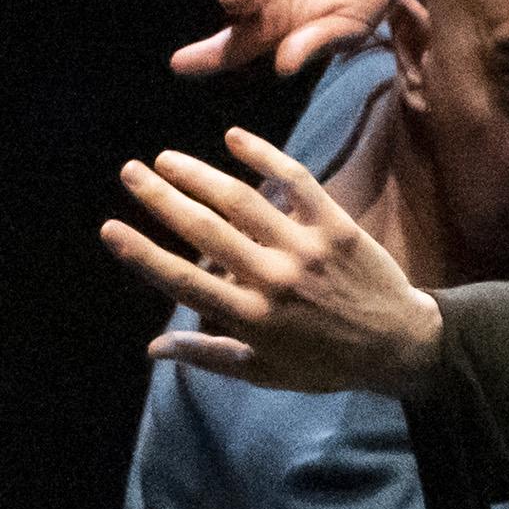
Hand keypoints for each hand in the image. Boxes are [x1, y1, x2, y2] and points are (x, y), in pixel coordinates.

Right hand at [101, 126, 446, 394]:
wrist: (398, 345)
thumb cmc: (325, 364)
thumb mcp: (264, 371)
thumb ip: (208, 354)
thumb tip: (152, 350)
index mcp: (251, 318)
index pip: (183, 281)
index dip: (143, 254)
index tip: (110, 228)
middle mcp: (273, 280)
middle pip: (205, 230)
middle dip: (162, 198)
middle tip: (131, 172)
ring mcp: (306, 249)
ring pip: (242, 201)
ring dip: (200, 174)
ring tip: (167, 159)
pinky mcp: (335, 225)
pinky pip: (296, 181)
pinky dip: (265, 155)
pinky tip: (233, 137)